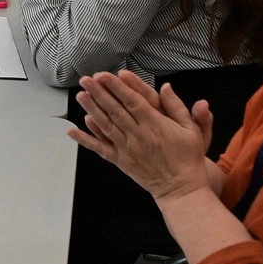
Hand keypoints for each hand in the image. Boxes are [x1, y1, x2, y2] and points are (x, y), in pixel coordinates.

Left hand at [68, 72, 215, 203]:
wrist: (181, 187)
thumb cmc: (187, 157)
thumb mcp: (191, 129)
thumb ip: (177, 107)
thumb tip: (166, 87)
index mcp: (155, 124)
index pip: (132, 100)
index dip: (117, 87)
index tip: (105, 75)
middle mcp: (138, 135)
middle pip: (115, 110)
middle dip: (99, 93)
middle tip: (86, 79)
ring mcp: (127, 148)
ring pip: (105, 125)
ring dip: (91, 109)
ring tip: (80, 95)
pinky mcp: (120, 160)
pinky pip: (100, 148)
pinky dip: (85, 139)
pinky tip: (72, 130)